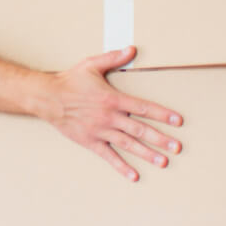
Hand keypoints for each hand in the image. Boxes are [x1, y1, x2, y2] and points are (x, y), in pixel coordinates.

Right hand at [46, 46, 182, 182]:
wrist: (47, 97)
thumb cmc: (70, 80)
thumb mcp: (92, 65)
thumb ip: (114, 58)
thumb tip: (132, 49)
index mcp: (113, 99)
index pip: (143, 107)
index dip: (162, 114)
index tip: (177, 121)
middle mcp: (109, 117)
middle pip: (140, 130)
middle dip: (160, 139)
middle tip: (177, 147)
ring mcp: (100, 131)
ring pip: (128, 144)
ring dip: (147, 154)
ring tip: (163, 162)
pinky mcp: (90, 141)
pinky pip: (108, 156)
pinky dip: (122, 167)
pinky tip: (134, 176)